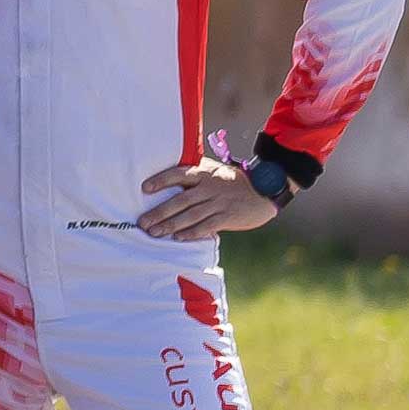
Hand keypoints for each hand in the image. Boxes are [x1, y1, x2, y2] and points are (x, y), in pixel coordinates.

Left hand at [136, 157, 279, 238]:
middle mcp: (210, 187)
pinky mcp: (229, 216)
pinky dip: (192, 232)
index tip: (144, 188)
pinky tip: (179, 237)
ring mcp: (220, 202)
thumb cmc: (233, 182)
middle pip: (180, 200)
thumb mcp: (215, 172)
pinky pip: (207, 226)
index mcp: (204, 172)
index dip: (161, 181)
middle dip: (159, 212)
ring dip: (171, 225)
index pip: (178, 174)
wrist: (266, 190)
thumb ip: (195, 178)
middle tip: (142, 222)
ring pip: (191, 215)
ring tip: (154, 232)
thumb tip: (168, 188)